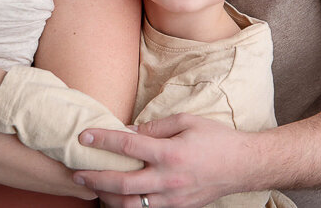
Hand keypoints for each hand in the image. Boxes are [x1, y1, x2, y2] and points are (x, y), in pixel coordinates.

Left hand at [72, 113, 248, 207]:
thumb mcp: (186, 121)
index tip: (84, 136)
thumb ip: (155, 127)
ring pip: (131, 206)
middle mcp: (169, 179)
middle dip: (95, 178)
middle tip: (77, 173)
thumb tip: (128, 131)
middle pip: (122, 183)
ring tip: (92, 188)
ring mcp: (173, 198)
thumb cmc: (216, 139)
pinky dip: (128, 206)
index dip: (103, 140)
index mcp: (170, 153)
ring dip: (107, 197)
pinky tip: (116, 197)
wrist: (243, 166)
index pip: (128, 146)